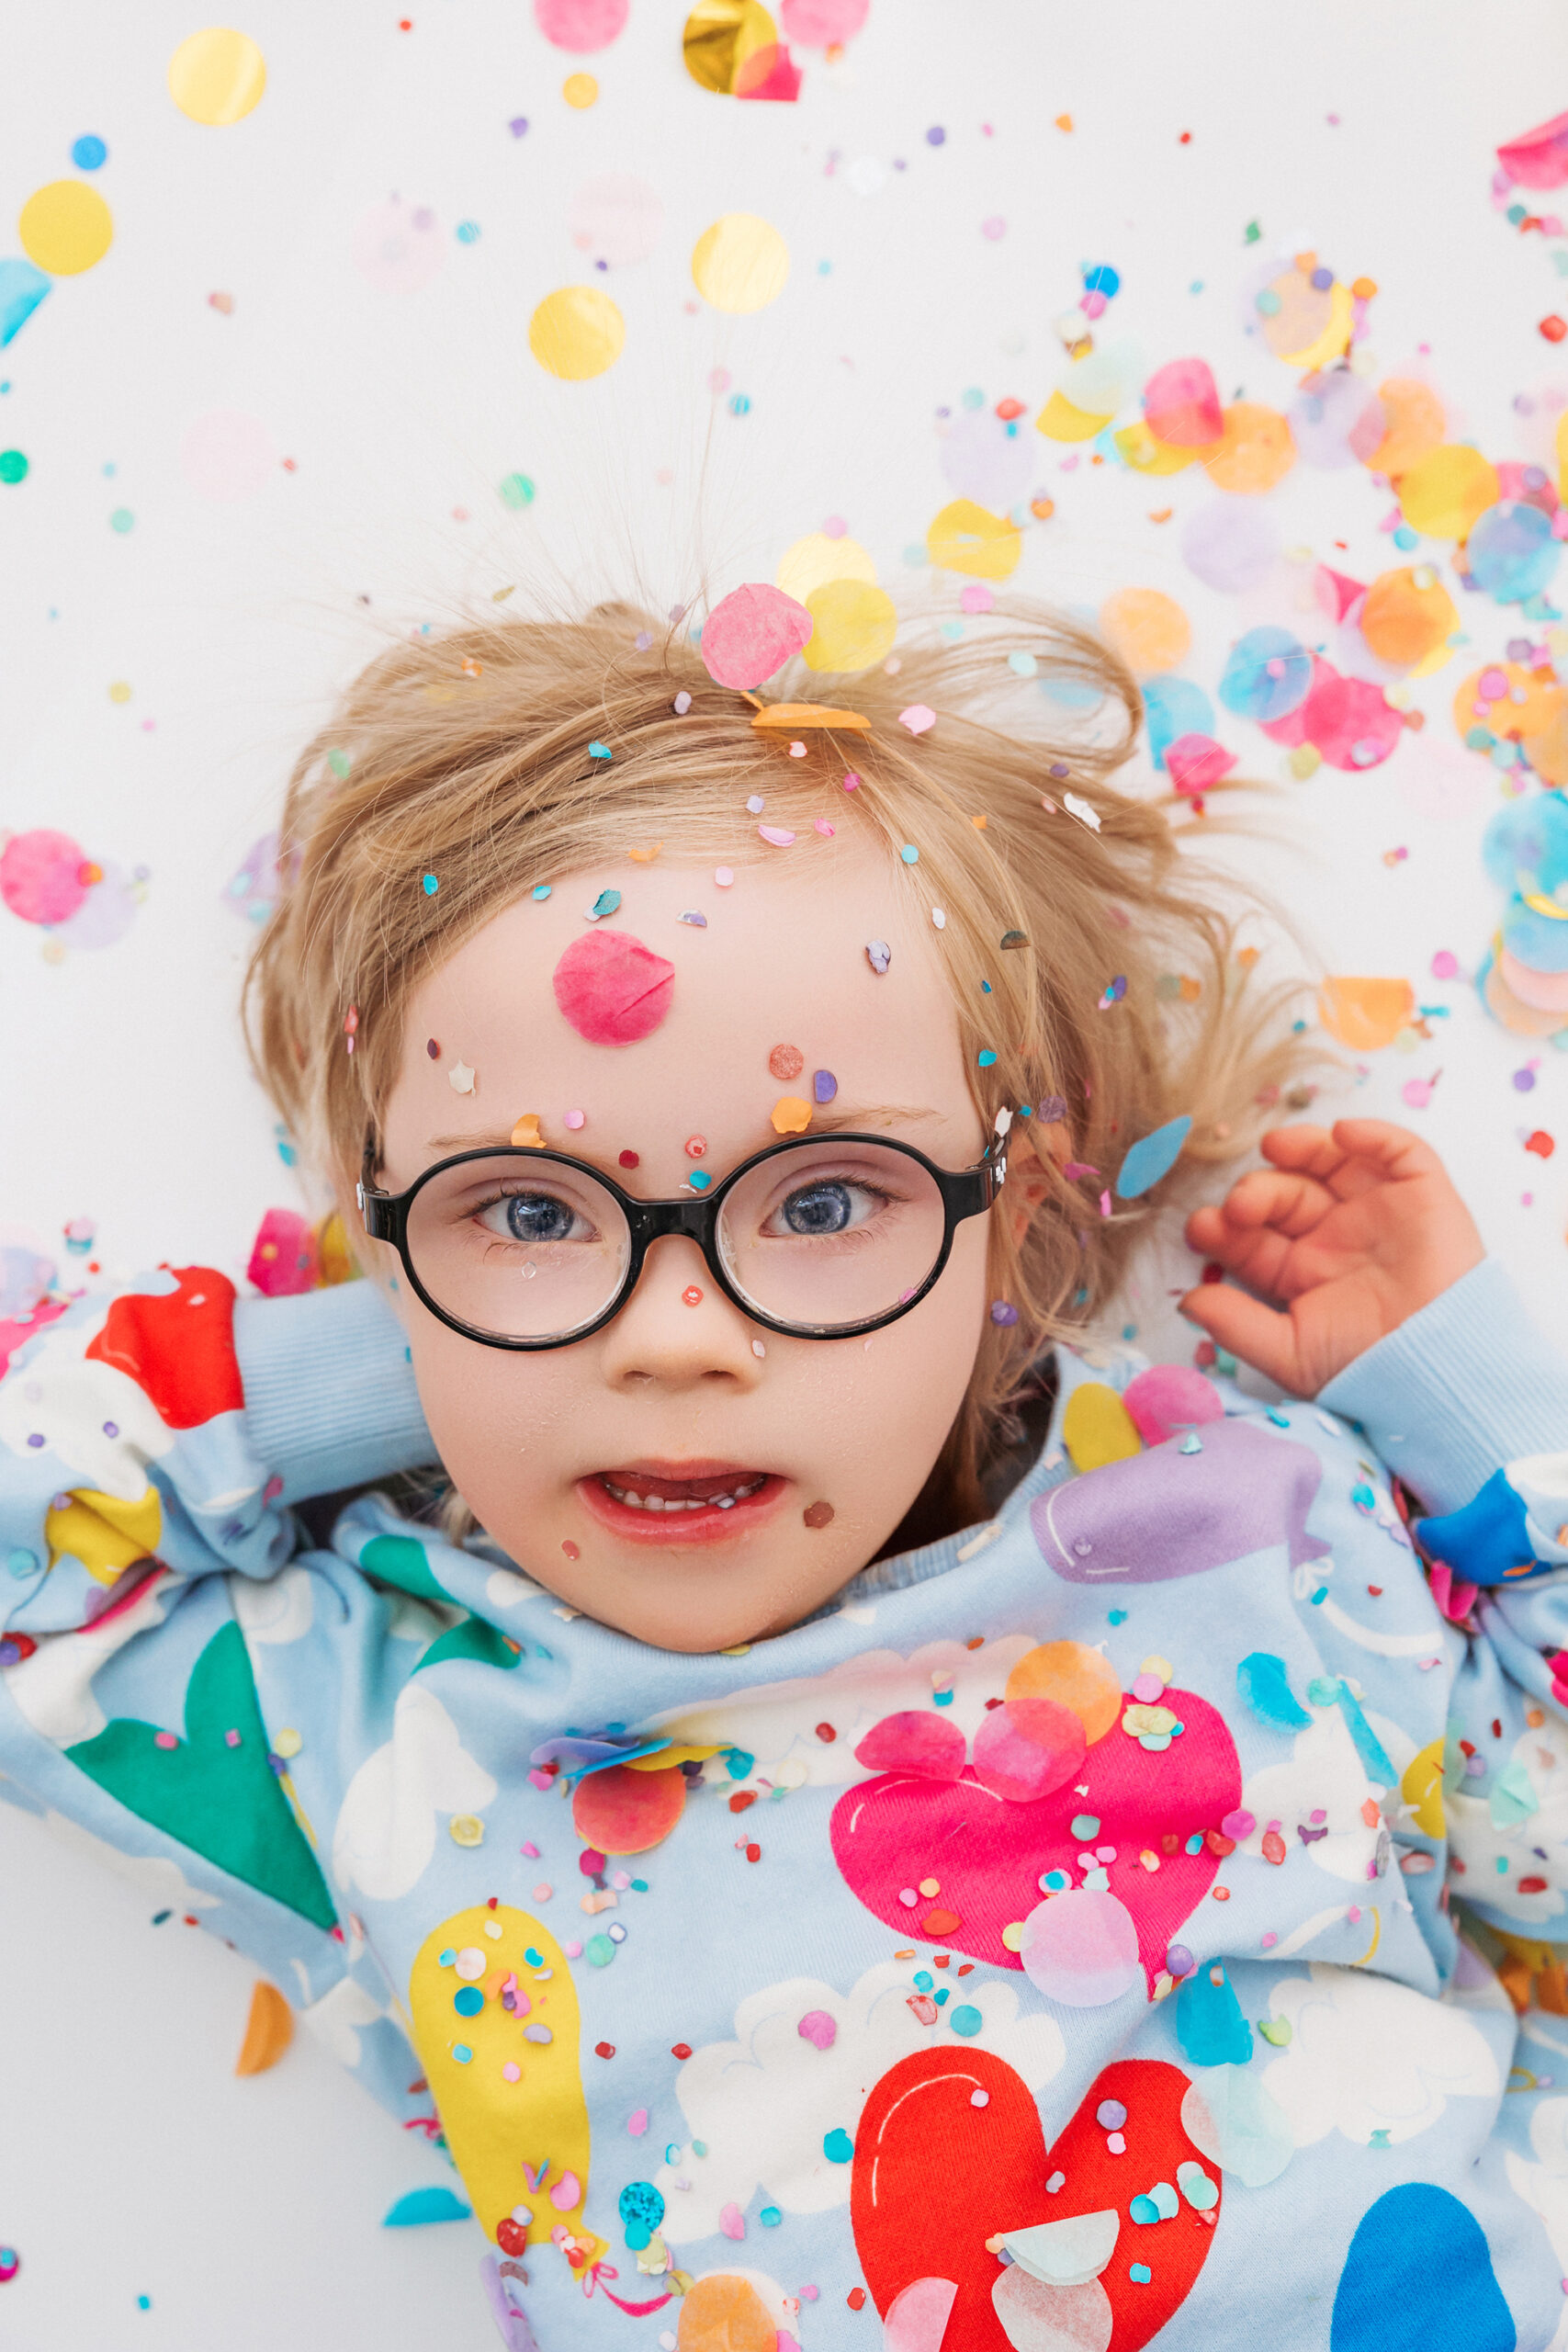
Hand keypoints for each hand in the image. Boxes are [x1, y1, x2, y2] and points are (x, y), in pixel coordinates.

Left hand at [1179, 1120, 1483, 1395]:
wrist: (1440, 1373)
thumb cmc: (1369, 1370)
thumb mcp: (1290, 1352)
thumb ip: (1235, 1324)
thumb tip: (1185, 1300)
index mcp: (1301, 1272)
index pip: (1253, 1238)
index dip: (1225, 1228)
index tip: (1202, 1227)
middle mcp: (1334, 1236)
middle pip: (1284, 1195)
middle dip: (1256, 1194)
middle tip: (1239, 1206)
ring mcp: (1376, 1212)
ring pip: (1331, 1162)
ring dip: (1301, 1149)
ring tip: (1276, 1149)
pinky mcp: (1421, 1195)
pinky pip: (1399, 1152)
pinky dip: (1372, 1135)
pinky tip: (1342, 1135)